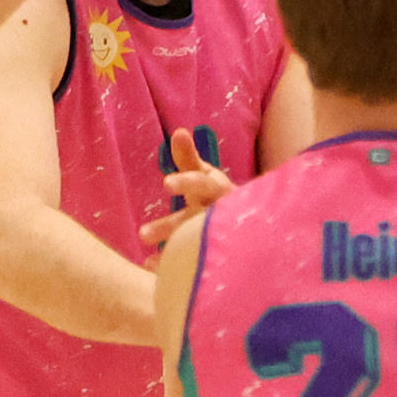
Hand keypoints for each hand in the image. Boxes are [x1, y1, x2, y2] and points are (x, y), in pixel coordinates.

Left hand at [137, 126, 233, 254]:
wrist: (254, 226)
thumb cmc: (216, 195)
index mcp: (218, 190)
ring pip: (194, 244)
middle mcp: (219, 214)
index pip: (202, 184)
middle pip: (195, 219)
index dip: (186, 182)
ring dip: (169, 250)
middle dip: (170, 226)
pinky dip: (170, 263)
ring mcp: (218, 236)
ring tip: (146, 258)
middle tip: (142, 234)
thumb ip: (189, 158)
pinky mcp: (214, 254)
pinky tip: (147, 265)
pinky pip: (192, 261)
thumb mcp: (205, 175)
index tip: (166, 184)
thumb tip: (179, 131)